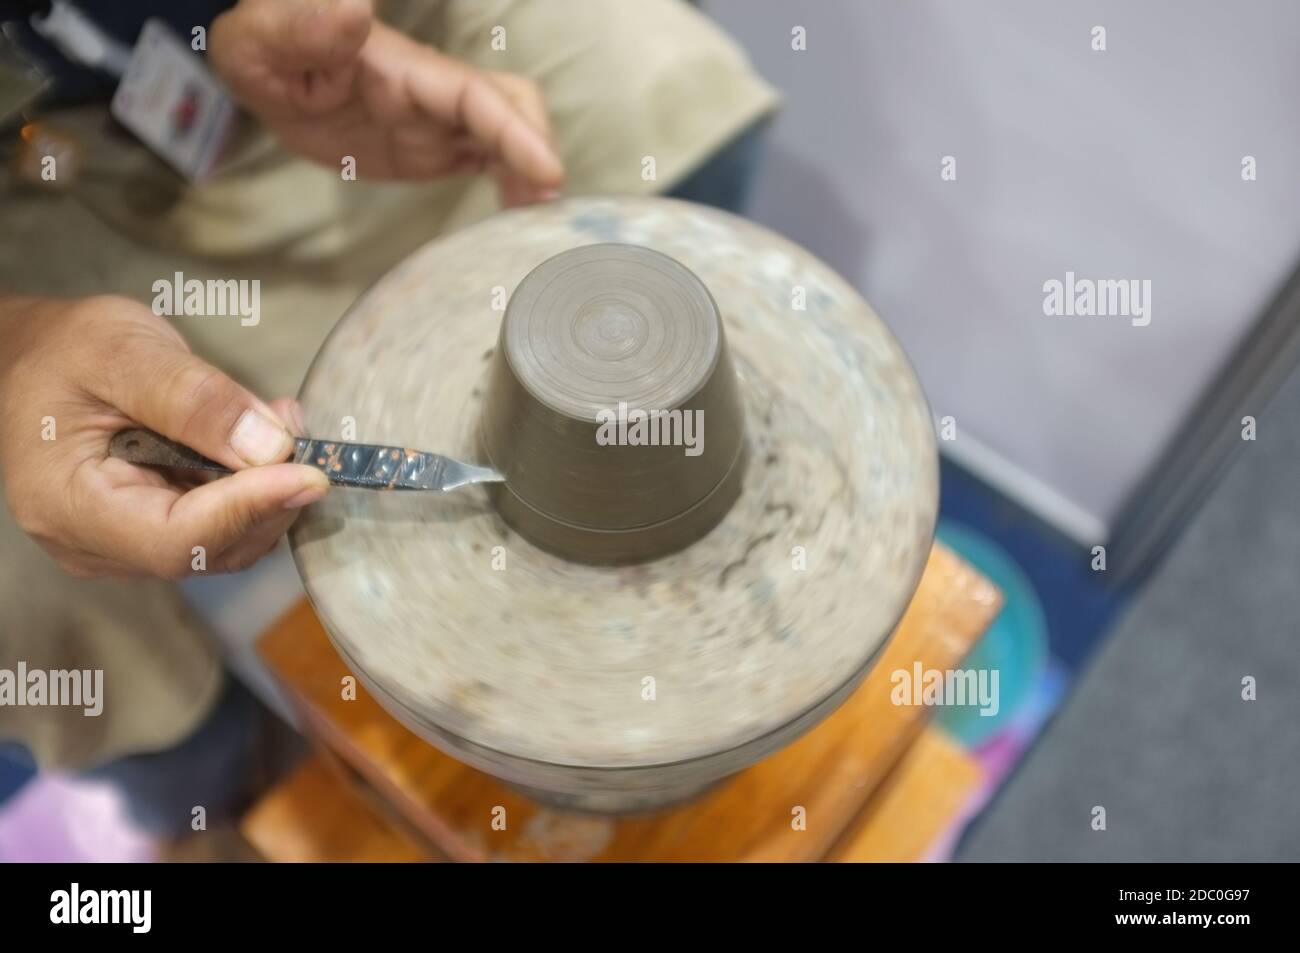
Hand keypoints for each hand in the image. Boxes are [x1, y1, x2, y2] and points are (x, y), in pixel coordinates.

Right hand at [0, 295, 328, 577]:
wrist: (34, 360)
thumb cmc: (64, 351)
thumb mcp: (121, 350)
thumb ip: (193, 399)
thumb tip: (270, 448)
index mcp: (67, 505)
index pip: (174, 539)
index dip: (248, 510)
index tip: (308, 473)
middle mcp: (93, 544)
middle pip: (208, 550)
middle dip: (268, 498)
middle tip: (299, 433)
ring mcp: (125, 545)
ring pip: (225, 544)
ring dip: (269, 493)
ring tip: (280, 424)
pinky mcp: (154, 531)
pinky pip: (221, 527)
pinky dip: (255, 490)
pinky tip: (263, 439)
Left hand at [209, 0, 564, 205]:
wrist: (265, 70)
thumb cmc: (263, 48)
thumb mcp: (264, 40)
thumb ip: (306, 29)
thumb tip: (353, 9)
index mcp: (402, 70)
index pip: (475, 95)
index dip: (517, 132)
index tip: (548, 172)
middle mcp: (432, 92)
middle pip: (511, 106)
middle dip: (537, 149)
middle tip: (544, 205)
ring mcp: (437, 119)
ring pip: (508, 134)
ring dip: (531, 171)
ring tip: (535, 221)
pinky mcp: (434, 145)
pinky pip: (488, 159)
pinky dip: (512, 183)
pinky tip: (513, 216)